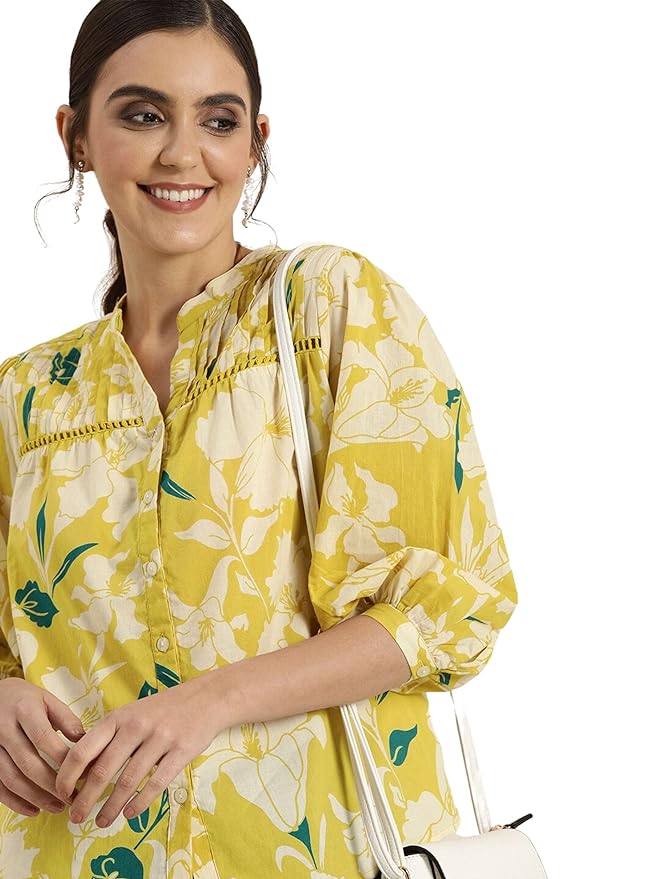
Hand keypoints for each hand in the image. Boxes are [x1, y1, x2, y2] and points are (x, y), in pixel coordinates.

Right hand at [0, 677, 84, 816]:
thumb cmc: (25, 699)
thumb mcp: (47, 700)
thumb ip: (66, 719)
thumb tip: (85, 742)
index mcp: (25, 711)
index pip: (44, 739)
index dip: (63, 759)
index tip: (82, 773)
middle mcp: (4, 729)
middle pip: (28, 763)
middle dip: (52, 785)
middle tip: (73, 798)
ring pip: (12, 778)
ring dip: (36, 797)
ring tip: (58, 807)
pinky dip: (15, 802)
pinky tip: (34, 810)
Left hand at [55, 675, 222, 827]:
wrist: (206, 698)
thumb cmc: (162, 710)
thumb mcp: (130, 715)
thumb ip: (108, 739)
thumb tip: (81, 773)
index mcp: (118, 718)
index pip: (83, 749)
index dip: (68, 775)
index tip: (62, 794)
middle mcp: (136, 726)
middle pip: (103, 770)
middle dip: (86, 799)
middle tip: (76, 818)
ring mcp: (160, 738)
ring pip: (128, 781)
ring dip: (111, 807)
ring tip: (102, 822)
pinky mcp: (181, 751)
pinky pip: (156, 782)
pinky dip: (140, 802)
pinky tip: (130, 813)